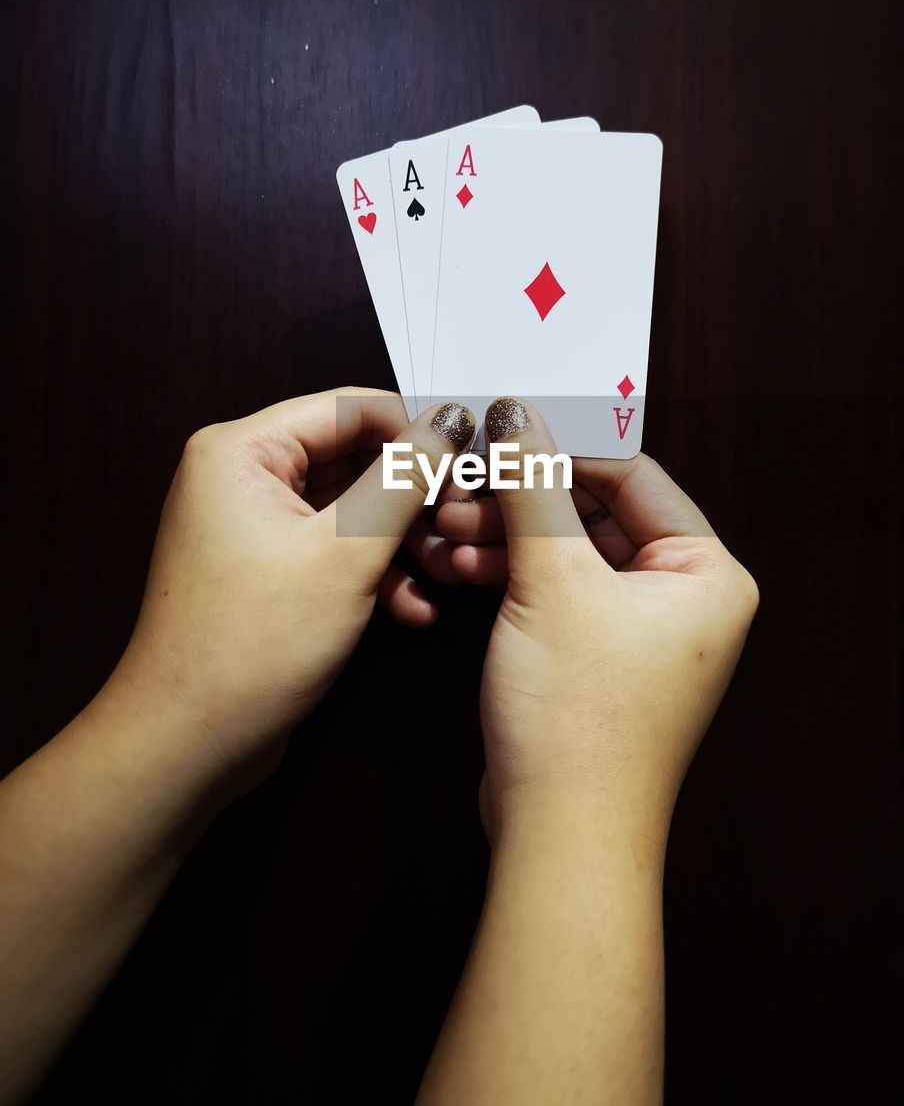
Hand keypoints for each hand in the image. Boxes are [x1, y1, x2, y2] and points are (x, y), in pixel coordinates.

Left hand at [111, 388, 475, 793]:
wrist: (187, 743)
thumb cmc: (252, 643)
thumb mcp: (346, 552)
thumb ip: (404, 478)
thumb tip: (450, 421)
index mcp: (241, 450)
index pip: (349, 407)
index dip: (415, 432)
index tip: (469, 466)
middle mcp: (240, 476)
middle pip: (352, 457)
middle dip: (411, 497)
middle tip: (460, 527)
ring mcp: (251, 526)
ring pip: (349, 508)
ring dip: (400, 542)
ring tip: (442, 576)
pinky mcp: (266, 571)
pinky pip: (330, 549)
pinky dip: (371, 573)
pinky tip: (411, 611)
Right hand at [435, 398, 758, 844]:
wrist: (560, 834)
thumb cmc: (580, 717)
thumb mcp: (551, 581)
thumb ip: (533, 485)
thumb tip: (516, 412)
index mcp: (705, 571)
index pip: (631, 473)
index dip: (559, 445)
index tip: (499, 429)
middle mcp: (683, 597)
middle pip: (592, 510)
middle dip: (520, 500)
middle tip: (461, 489)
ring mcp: (639, 630)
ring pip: (565, 551)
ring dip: (504, 537)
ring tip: (447, 535)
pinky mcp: (596, 656)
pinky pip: (553, 591)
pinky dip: (509, 576)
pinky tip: (457, 568)